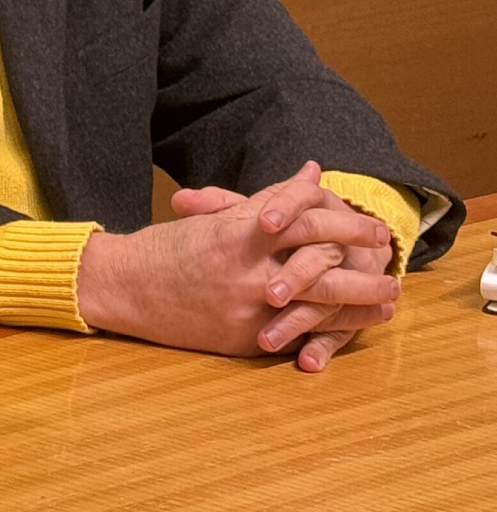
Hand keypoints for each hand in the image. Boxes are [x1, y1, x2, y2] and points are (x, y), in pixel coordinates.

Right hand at [80, 162, 396, 361]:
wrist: (120, 288)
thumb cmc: (166, 248)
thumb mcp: (218, 217)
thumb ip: (271, 198)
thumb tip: (312, 172)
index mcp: (239, 233)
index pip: (309, 222)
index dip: (348, 224)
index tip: (375, 229)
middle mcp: (247, 271)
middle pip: (325, 269)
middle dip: (366, 271)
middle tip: (392, 269)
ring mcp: (246, 309)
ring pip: (319, 307)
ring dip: (359, 306)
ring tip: (385, 303)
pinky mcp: (242, 339)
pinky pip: (296, 335)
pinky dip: (327, 331)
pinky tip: (348, 327)